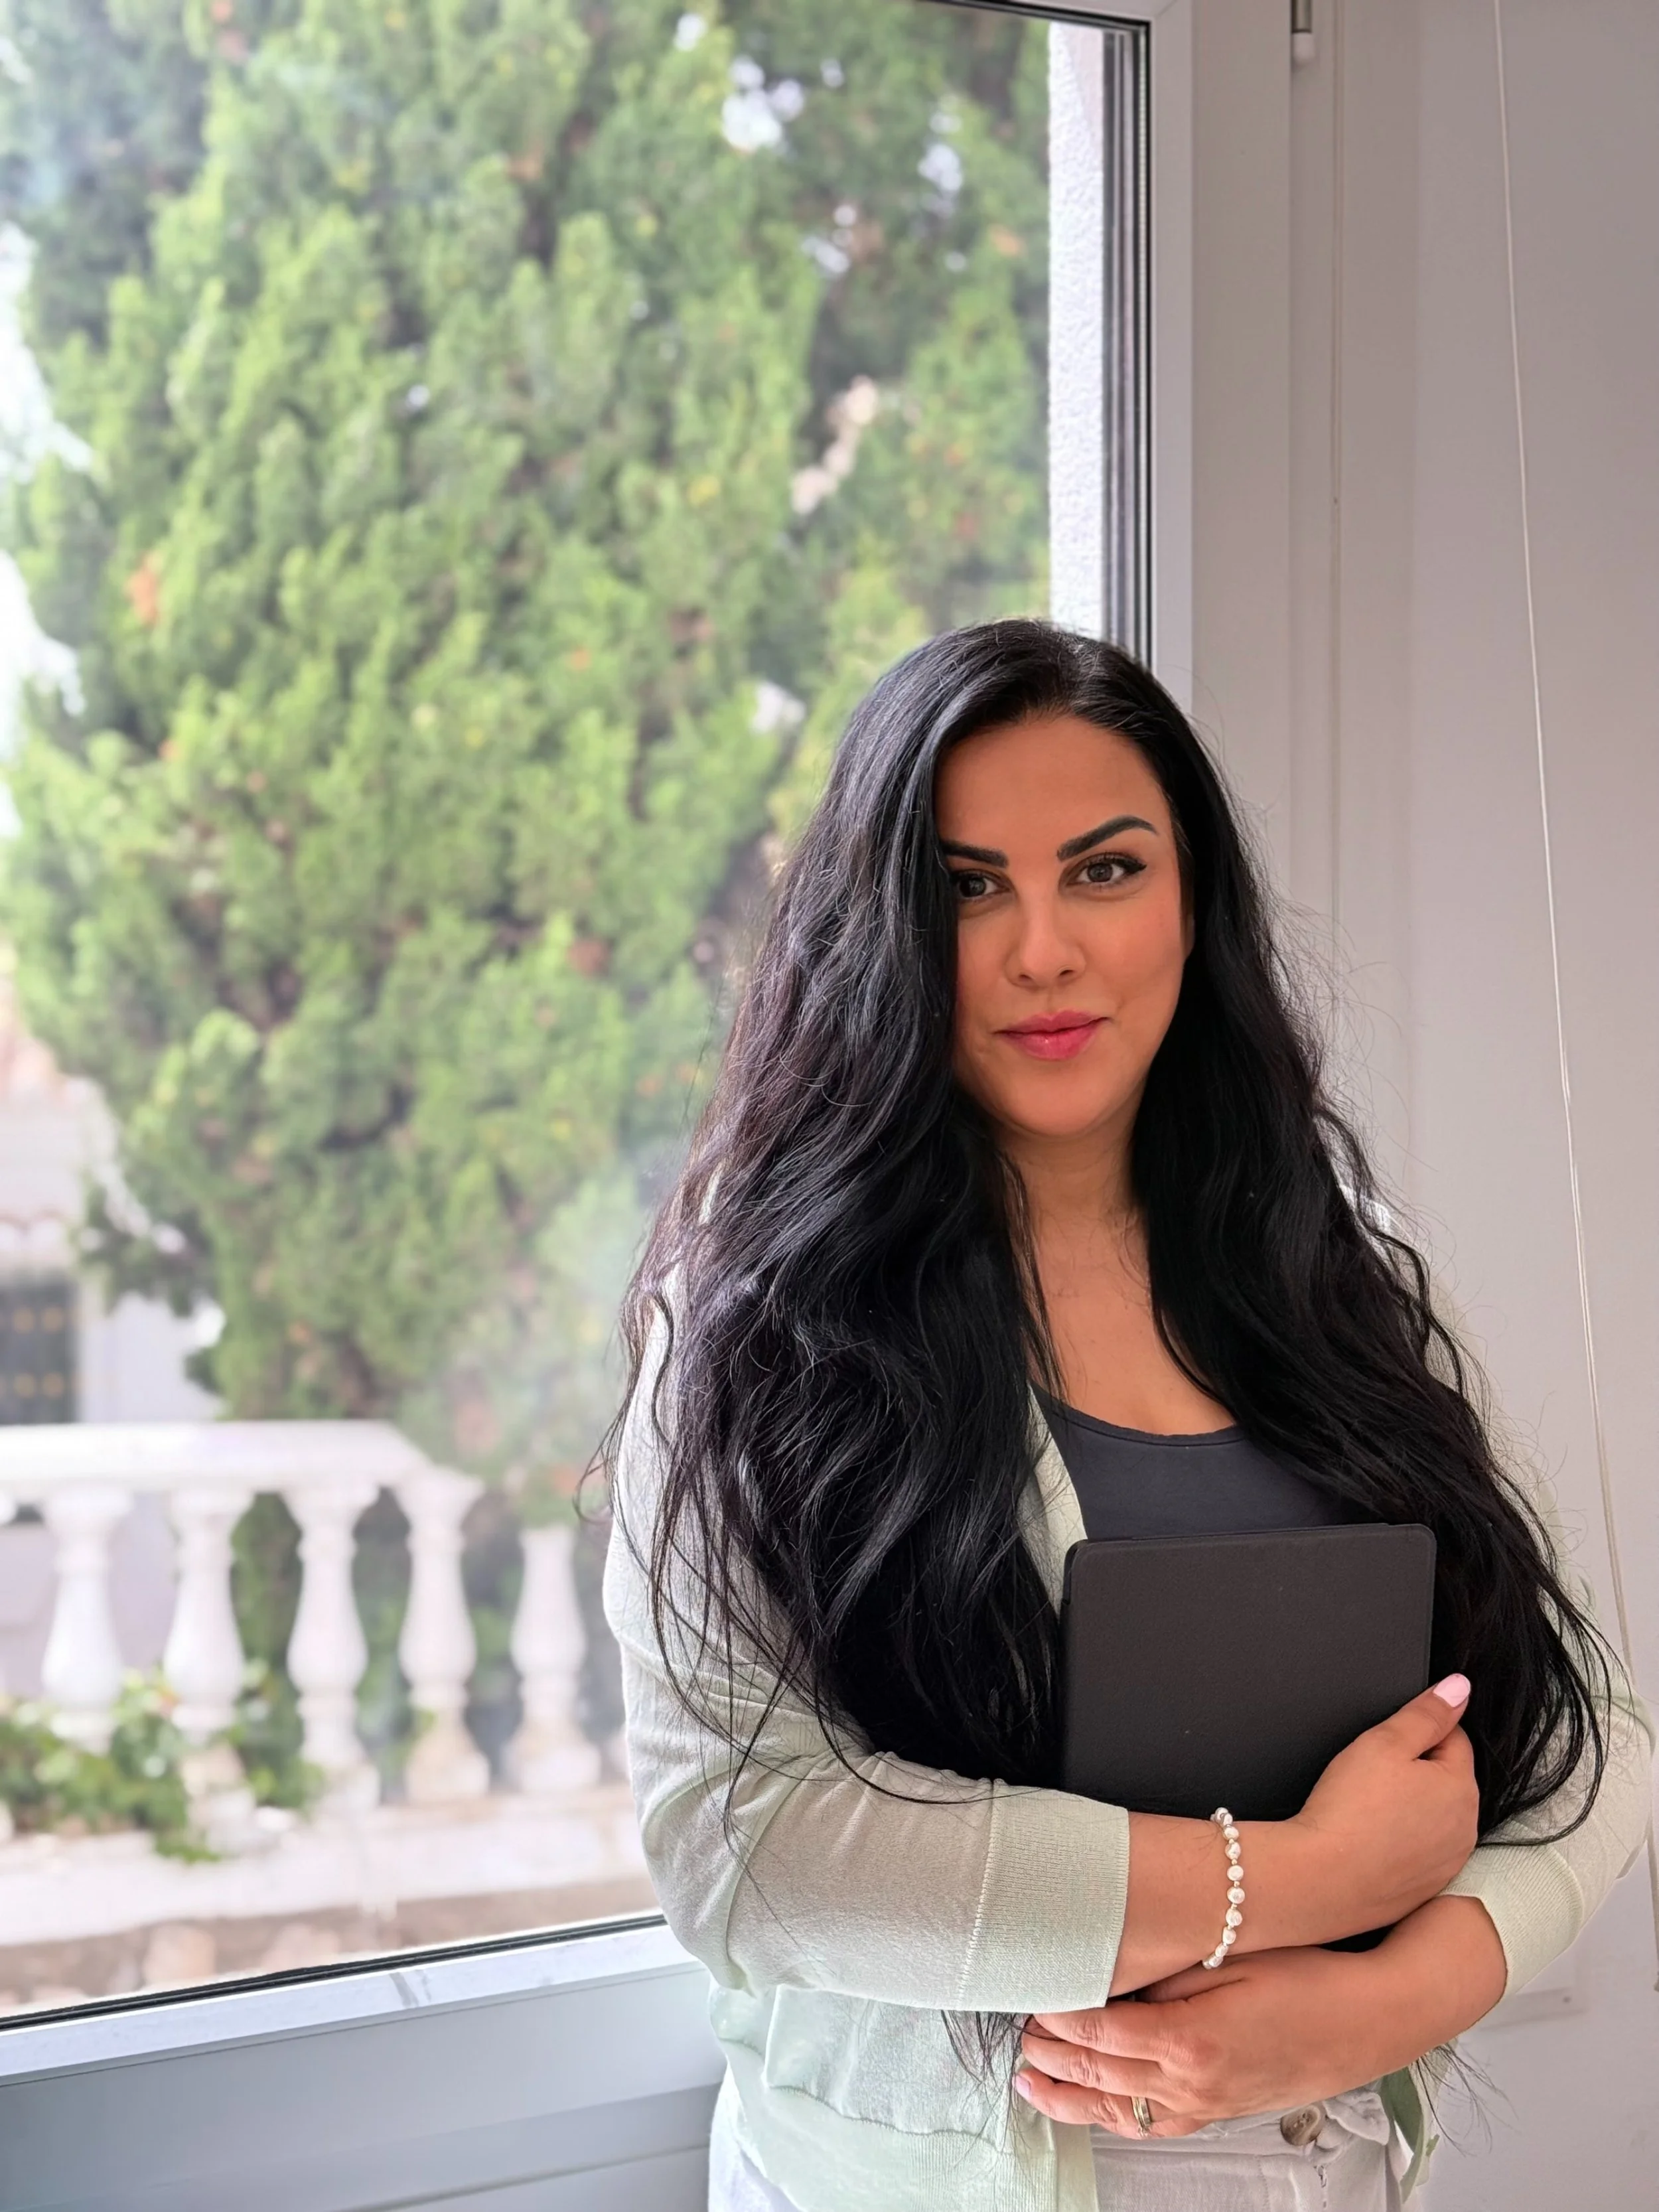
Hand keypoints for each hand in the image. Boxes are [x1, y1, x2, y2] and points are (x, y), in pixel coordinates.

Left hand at [1018, 1947, 1395, 2136]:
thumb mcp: (1229, 1956)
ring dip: (1069, 2098)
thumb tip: (1112, 1982)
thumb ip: (1165, 1975)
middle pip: (1098, 2073)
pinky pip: (1152, 2126)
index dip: (1055, 2014)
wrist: (1369, 2018)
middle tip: (1017, 2034)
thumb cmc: (1308, 1979)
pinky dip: (1114, 2117)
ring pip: (1118, 2111)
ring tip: (1030, 2081)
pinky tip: (1095, 2107)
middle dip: (1050, 2055)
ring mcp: (1206, 2105)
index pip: (1097, 2030)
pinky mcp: (1220, 2112)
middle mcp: (1192, 2084)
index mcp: (1189, 2040)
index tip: (1029, 1996)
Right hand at [1109, 1675, 1479, 1993]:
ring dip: (1411, 1808)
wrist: (1320, 1880)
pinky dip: (1401, 1843)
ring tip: (1367, 1811)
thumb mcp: (1384, 1742)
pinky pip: (1420, 1853)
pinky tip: (1370, 1841)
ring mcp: (1447, 1865)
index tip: (1383, 1745)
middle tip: (1370, 1777)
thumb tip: (1460, 1688)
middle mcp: (1465, 1830)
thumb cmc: (1348, 1810)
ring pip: (1433, 1818)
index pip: (1452, 1738)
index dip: (1415, 1732)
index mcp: (1461, 1788)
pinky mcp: (1426, 1890)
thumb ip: (1426, 1712)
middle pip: (1445, 1779)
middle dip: (1415, 1771)